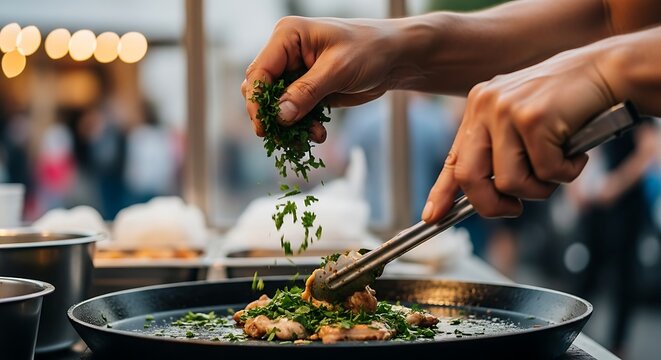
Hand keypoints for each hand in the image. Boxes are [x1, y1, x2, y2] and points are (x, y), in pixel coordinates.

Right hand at [242, 16, 400, 141]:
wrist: (395, 58)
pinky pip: (294, 113)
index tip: (264, 127)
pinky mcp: (306, 89)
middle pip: (261, 90)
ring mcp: (295, 72)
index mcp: (287, 36)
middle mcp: (286, 53)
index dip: (257, 101)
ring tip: (313, 134)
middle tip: (286, 137)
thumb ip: (307, 92)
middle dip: (273, 115)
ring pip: (277, 105)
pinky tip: (319, 132)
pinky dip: (303, 126)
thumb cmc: (370, 50)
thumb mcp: (338, 70)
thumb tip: (280, 115)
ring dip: (290, 125)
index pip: (259, 71)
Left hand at [422, 45, 616, 220]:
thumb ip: (499, 150)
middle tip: (514, 209)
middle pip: (469, 176)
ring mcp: (507, 110)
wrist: (606, 69)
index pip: (453, 158)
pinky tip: (576, 154)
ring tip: (559, 166)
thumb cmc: (567, 102)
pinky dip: (566, 173)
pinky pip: (546, 172)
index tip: (432, 216)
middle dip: (490, 205)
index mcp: (478, 107)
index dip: (441, 192)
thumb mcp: (521, 121)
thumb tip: (486, 193)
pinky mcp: (533, 118)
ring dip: (539, 188)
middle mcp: (485, 106)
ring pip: (509, 181)